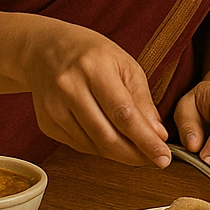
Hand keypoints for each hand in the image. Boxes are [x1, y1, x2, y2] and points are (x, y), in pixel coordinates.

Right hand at [22, 22, 169, 166]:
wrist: (47, 49)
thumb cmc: (93, 55)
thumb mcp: (126, 65)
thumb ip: (142, 101)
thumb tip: (157, 134)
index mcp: (94, 68)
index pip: (123, 114)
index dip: (145, 140)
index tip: (163, 157)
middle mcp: (69, 88)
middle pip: (106, 135)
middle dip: (135, 154)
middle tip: (155, 160)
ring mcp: (53, 107)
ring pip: (93, 145)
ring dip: (119, 154)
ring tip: (138, 150)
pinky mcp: (46, 123)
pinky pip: (79, 145)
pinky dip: (100, 148)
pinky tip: (111, 140)